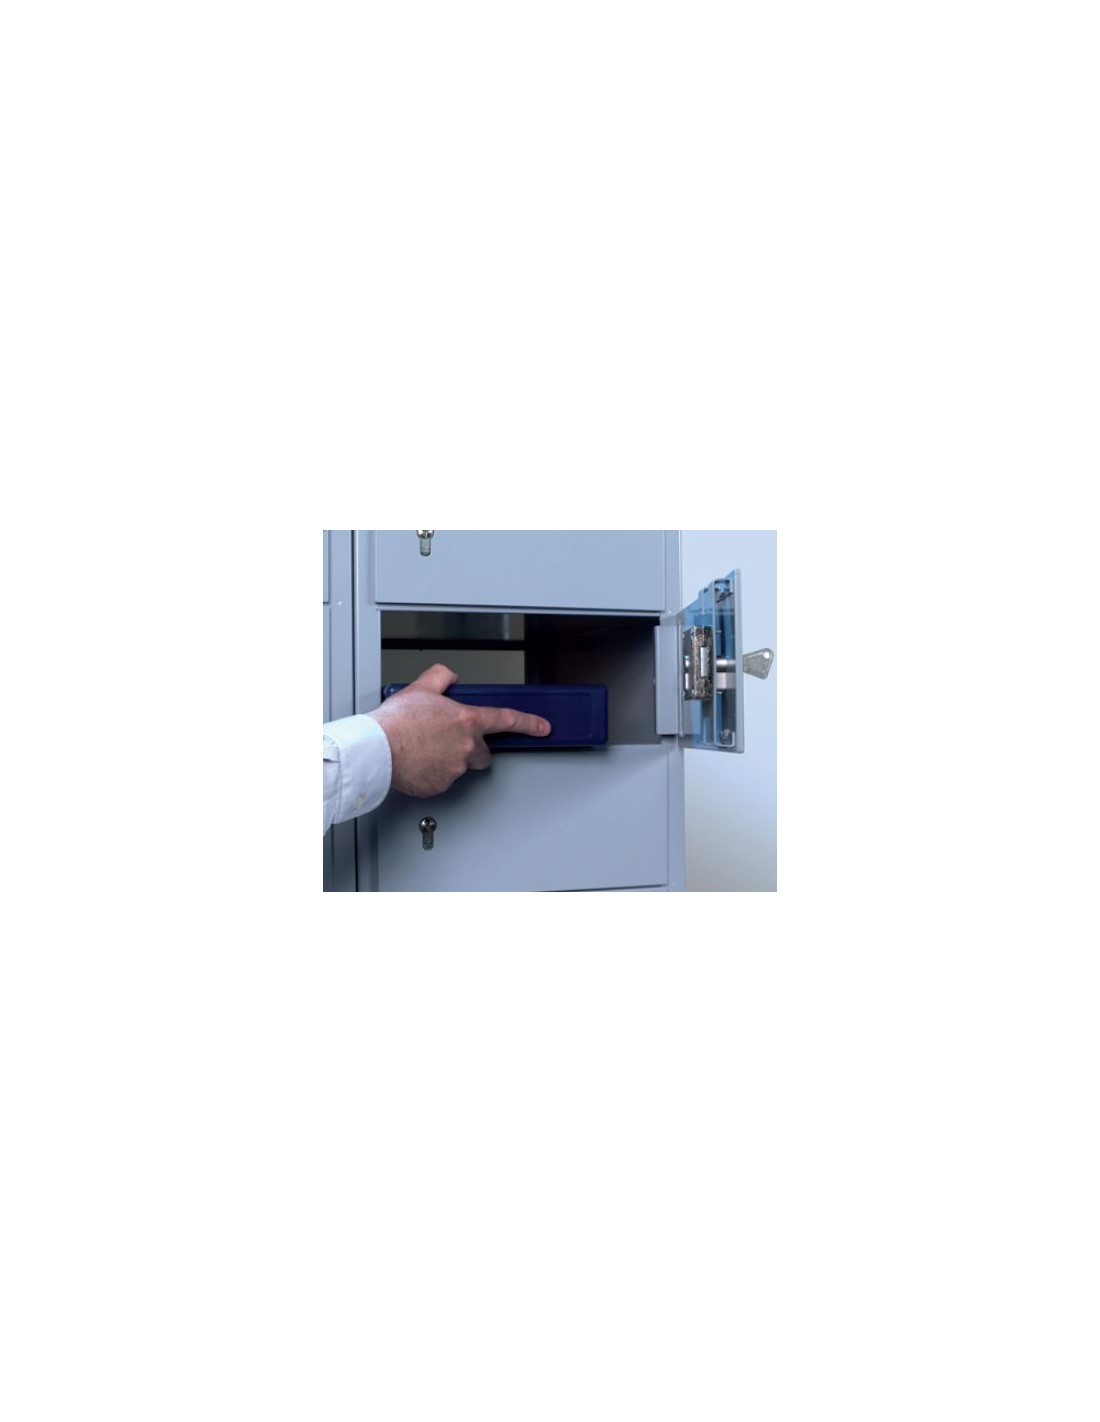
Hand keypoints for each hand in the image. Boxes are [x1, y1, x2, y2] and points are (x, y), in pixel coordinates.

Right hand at [368, 664, 551, 796]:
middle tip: (450, 742)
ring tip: (424, 750)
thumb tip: (449, 676)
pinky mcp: (440, 786)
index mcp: (466, 720)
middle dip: (473, 749)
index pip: (507, 720)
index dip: (529, 724)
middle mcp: (466, 747)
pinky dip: (433, 774)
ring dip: (450, 761)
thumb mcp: (421, 687)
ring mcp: (454, 769)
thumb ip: (441, 678)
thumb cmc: (396, 721)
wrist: (377, 748)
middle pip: (484, 753)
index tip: (543, 728)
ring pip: (462, 768)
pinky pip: (442, 781)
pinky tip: (418, 763)